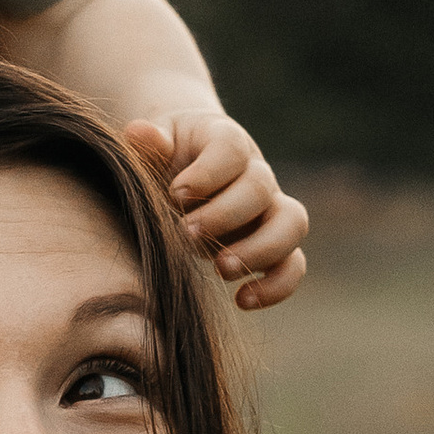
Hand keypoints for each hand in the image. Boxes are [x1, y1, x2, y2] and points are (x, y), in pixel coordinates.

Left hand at [124, 108, 307, 309]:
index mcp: (225, 141)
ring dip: (260, 250)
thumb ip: (148, 142)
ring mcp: (269, 209)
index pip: (231, 148)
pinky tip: (242, 300)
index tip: (175, 193)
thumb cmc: (166, 158)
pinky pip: (293, 264)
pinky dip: (277, 286)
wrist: (184, 173)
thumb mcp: (153, 144)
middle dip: (224, 214)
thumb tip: (140, 133)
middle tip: (186, 233)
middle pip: (260, 187)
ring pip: (292, 224)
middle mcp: (256, 173)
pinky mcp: (274, 244)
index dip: (207, 172)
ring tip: (221, 270)